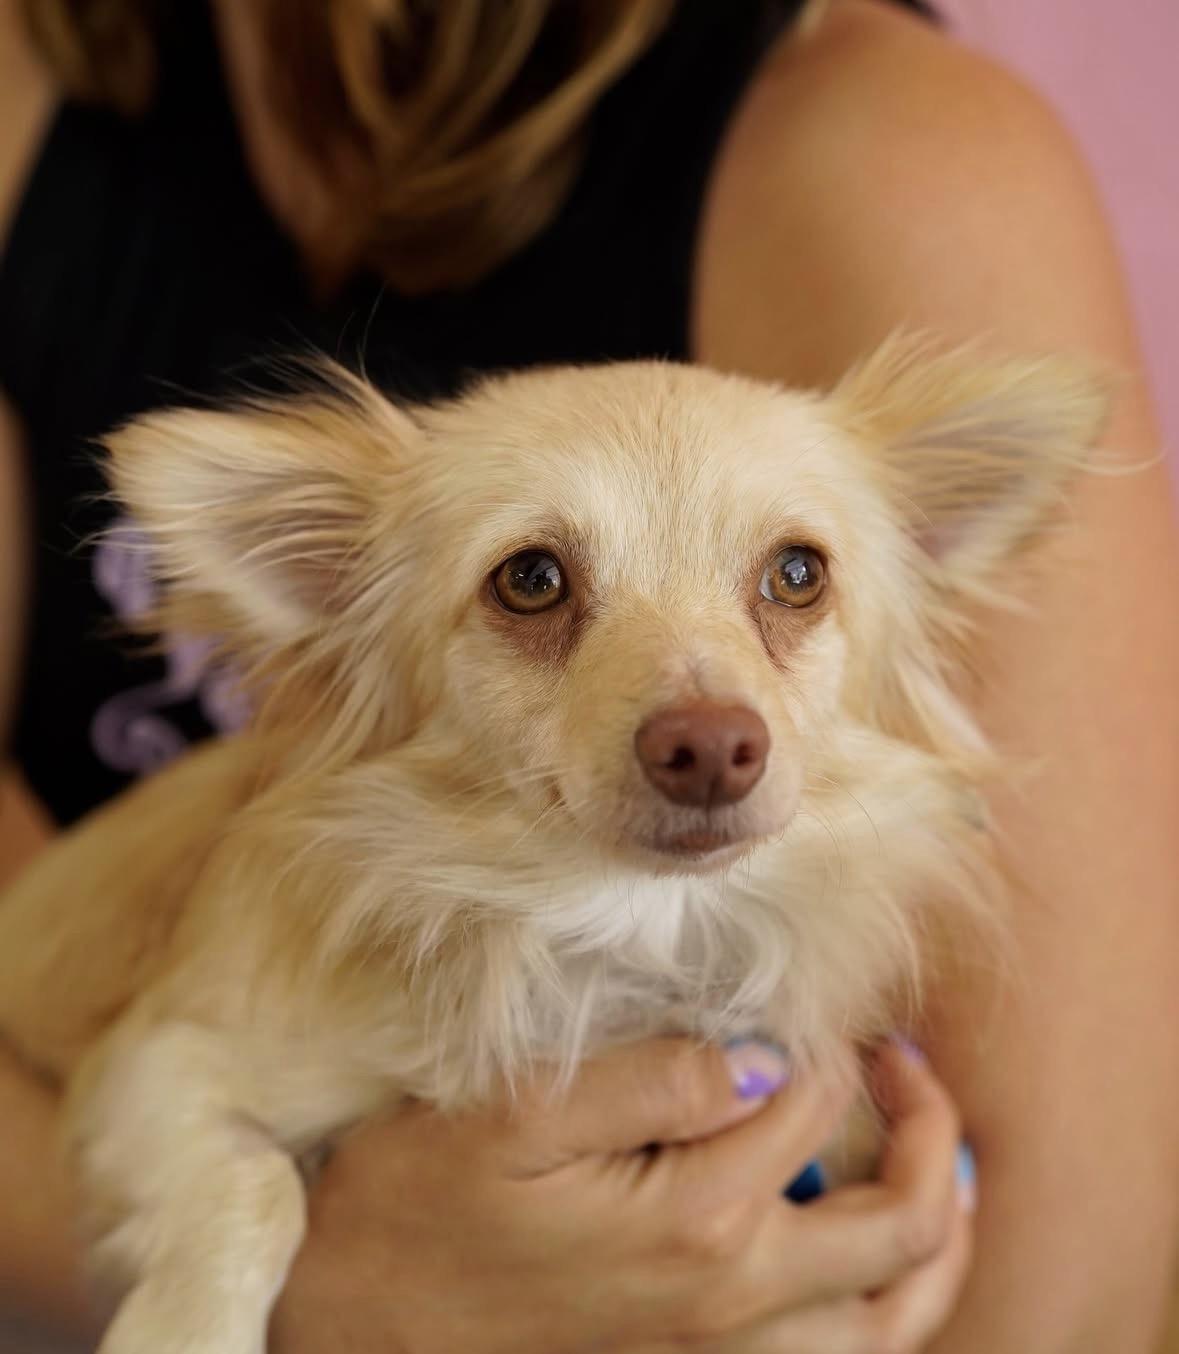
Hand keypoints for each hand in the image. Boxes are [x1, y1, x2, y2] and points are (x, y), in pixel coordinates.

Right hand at [270, 1039, 971, 1352]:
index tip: (810, 1012)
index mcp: (697, 1222)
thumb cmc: (420, 1207)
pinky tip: (867, 1271)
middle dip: (932, 1137)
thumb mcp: (515, 1114)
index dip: (829, 1044)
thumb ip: (649, 1078)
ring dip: (936, 1245)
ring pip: (894, 1324)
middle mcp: (733, 1308)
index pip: (815, 1105)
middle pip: (903, 1233)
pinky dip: (883, 1315)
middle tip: (910, 1071)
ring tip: (940, 1174)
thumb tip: (756, 1057)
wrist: (351, 1328)